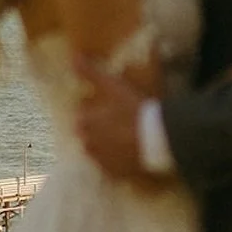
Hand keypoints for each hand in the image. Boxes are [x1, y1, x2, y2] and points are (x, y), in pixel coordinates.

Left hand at [73, 57, 147, 178]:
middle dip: (101, 129)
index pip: (82, 115)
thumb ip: (91, 72)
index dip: (97, 111)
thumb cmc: (135, 110)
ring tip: (127, 138)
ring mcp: (100, 161)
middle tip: (122, 123)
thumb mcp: (114, 86)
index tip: (114, 108)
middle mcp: (87, 143)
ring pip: (99, 151)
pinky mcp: (114, 174)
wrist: (158, 139)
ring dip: (109, 145)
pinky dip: (118, 161)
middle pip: (89, 134)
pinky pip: (112, 168)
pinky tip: (131, 154)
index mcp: (83, 122)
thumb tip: (73, 56)